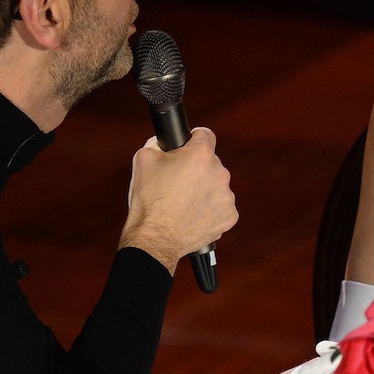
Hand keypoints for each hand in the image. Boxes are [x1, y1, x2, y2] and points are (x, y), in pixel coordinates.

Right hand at [120, 128, 236, 273]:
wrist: (155, 238)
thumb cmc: (149, 199)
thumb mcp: (143, 160)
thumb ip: (157, 144)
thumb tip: (163, 143)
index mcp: (201, 155)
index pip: (205, 134)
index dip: (194, 139)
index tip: (188, 147)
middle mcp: (220, 173)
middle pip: (210, 163)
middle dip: (196, 169)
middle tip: (178, 183)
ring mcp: (227, 196)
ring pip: (216, 185)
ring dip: (204, 190)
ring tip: (184, 204)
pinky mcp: (229, 216)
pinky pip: (221, 207)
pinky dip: (209, 210)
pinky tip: (193, 216)